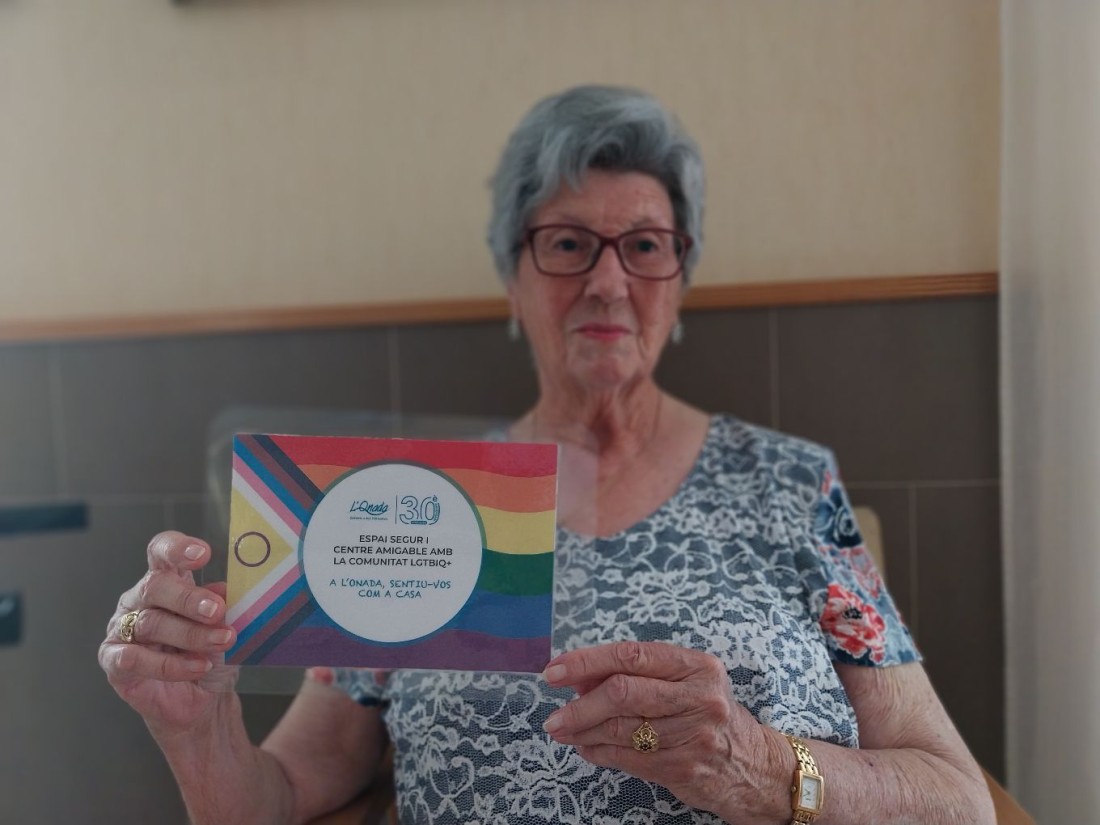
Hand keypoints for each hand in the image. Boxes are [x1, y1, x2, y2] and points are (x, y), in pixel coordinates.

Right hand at [98, 531, 237, 732]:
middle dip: (188, 598)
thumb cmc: (212, 654)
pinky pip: (134, 659)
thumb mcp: (226, 624)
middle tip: (217, 611)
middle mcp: (140, 600)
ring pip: (151, 623)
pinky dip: (170, 665)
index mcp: (167, 581)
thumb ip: (224, 604)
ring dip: (191, 634)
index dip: (177, 548)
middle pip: (154, 586)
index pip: (161, 552)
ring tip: (222, 641)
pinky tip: (198, 666)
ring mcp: (122, 630)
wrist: (204, 700)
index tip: (203, 554)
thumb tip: (226, 590)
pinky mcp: (114, 662)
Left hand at [541, 640, 786, 820]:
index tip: (554, 671)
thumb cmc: (707, 714)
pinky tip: (585, 748)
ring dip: (582, 732)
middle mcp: (699, 696)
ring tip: (562, 731)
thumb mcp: (684, 682)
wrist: (752, 764)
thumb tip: (579, 676)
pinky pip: (627, 758)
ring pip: (620, 729)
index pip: (632, 655)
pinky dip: (599, 753)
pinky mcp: (683, 767)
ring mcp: (693, 734)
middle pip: (622, 692)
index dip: (586, 662)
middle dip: (579, 704)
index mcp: (697, 665)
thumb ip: (638, 675)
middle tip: (553, 715)